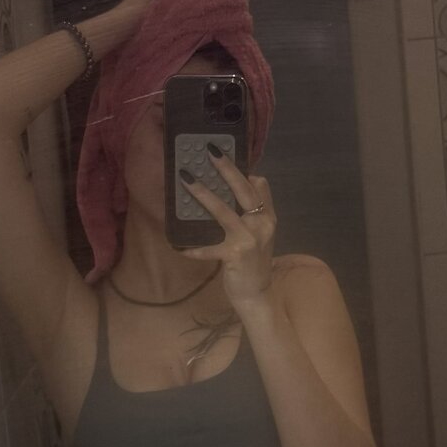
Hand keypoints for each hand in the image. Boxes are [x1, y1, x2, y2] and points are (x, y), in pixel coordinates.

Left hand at [179, 150, 275, 307]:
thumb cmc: (253, 263)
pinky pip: (208, 248)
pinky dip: (193, 248)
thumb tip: (242, 187)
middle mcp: (262, 225)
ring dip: (203, 195)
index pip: (260, 186)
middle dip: (226, 169)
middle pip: (244, 190)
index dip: (244, 170)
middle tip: (210, 151)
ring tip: (186, 180)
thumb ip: (253, 214)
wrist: (257, 294)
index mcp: (267, 218)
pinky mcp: (235, 255)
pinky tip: (179, 247)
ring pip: (223, 211)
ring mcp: (249, 240)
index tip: (224, 155)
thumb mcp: (260, 236)